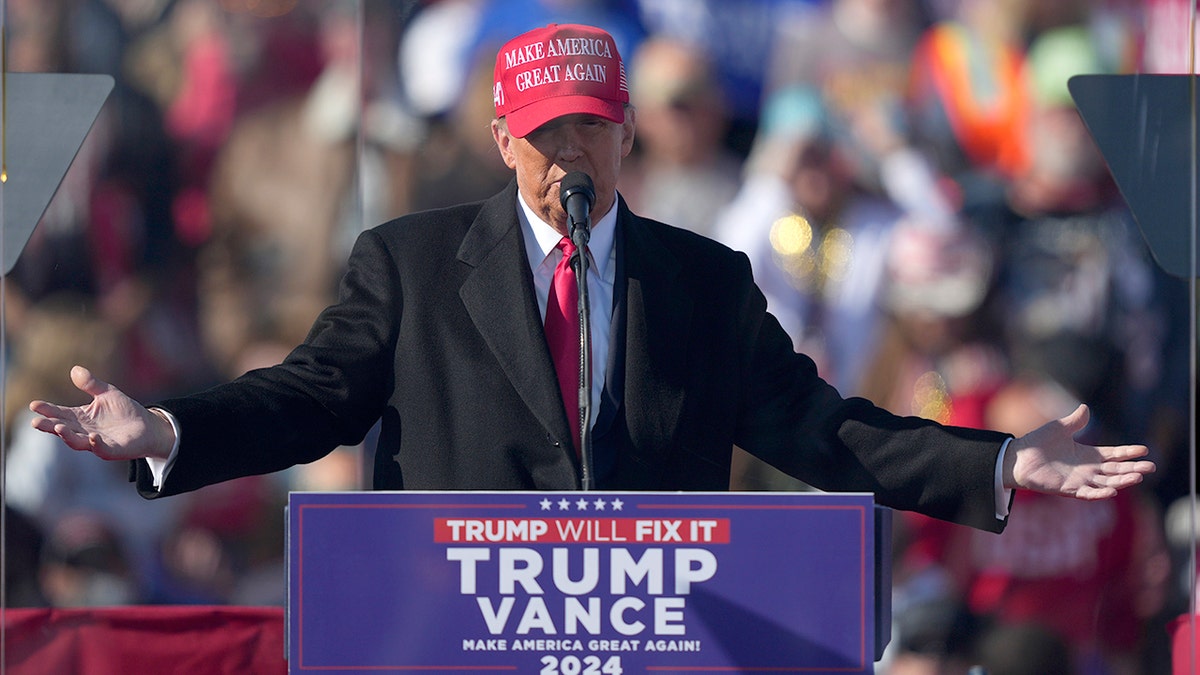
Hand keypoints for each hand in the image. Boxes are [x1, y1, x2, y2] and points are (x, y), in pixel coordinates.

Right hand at [28, 365, 175, 461]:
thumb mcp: (107, 393)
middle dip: (49, 426)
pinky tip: (93, 437)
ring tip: (58, 427)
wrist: (147, 426)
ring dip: (67, 436)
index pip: (60, 413)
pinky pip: (102, 449)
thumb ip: (91, 384)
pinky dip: (96, 444)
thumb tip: (75, 369)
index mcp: (80, 417)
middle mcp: (84, 431)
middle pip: (63, 429)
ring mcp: (97, 442)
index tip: (33, 405)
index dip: (47, 410)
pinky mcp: (112, 450)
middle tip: (35, 422)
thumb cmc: (124, 411)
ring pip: (77, 442)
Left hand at [1004, 404, 1154, 498]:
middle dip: (1133, 469)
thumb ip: (1075, 421)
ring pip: (1107, 483)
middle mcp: (1087, 469)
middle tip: (1151, 467)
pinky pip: (1087, 493)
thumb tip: (1086, 407)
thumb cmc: (1037, 443)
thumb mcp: (1059, 428)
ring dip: (1122, 481)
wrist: (1017, 458)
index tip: (1144, 450)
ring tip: (1138, 477)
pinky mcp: (1068, 489)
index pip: (1114, 454)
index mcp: (1088, 454)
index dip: (1128, 452)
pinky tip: (1113, 491)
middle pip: (1116, 470)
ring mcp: (1079, 480)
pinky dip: (1099, 493)